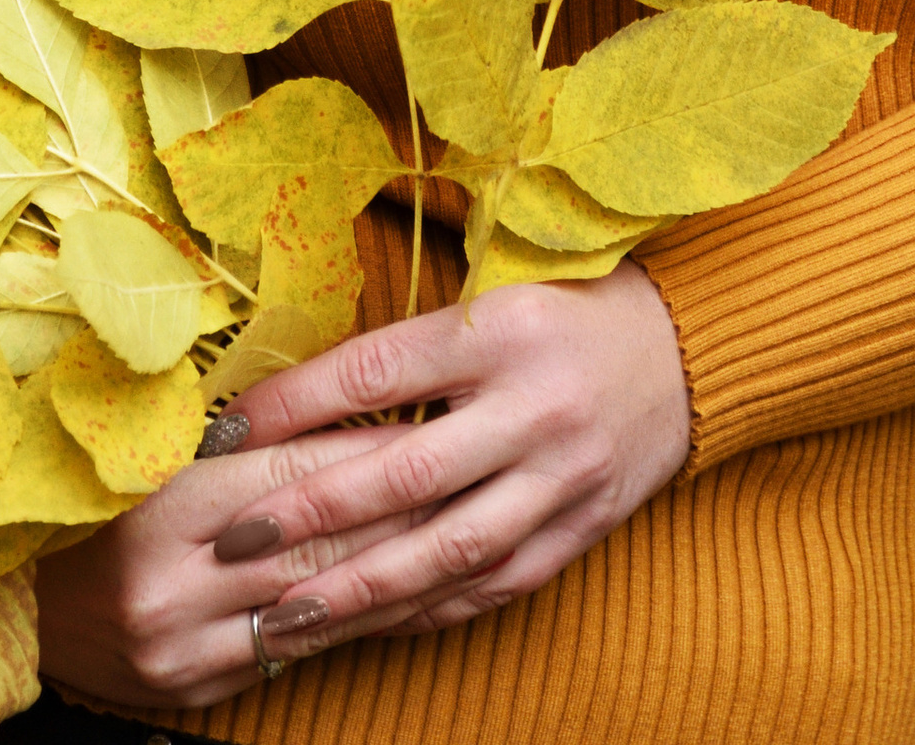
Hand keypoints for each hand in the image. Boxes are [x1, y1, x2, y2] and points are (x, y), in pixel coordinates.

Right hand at [32, 421, 426, 708]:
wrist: (7, 604)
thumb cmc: (84, 501)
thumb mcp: (144, 452)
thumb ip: (227, 439)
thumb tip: (328, 407)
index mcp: (159, 508)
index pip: (287, 475)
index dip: (359, 447)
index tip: (419, 419)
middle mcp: (172, 586)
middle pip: (314, 546)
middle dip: (396, 511)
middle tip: (463, 474)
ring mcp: (184, 649)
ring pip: (314, 608)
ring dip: (390, 573)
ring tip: (453, 532)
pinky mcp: (194, 690)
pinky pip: (292, 654)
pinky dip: (348, 623)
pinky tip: (398, 598)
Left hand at [209, 262, 690, 662]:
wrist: (688, 349)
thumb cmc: (569, 309)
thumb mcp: (495, 293)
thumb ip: (413, 342)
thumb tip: (299, 385)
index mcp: (501, 332)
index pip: (377, 370)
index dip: (295, 402)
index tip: (226, 429)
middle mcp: (532, 407)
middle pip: (405, 471)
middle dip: (311, 513)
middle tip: (236, 540)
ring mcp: (562, 476)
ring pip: (448, 548)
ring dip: (360, 588)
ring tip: (286, 615)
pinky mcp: (581, 527)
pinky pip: (495, 581)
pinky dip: (429, 607)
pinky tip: (374, 621)